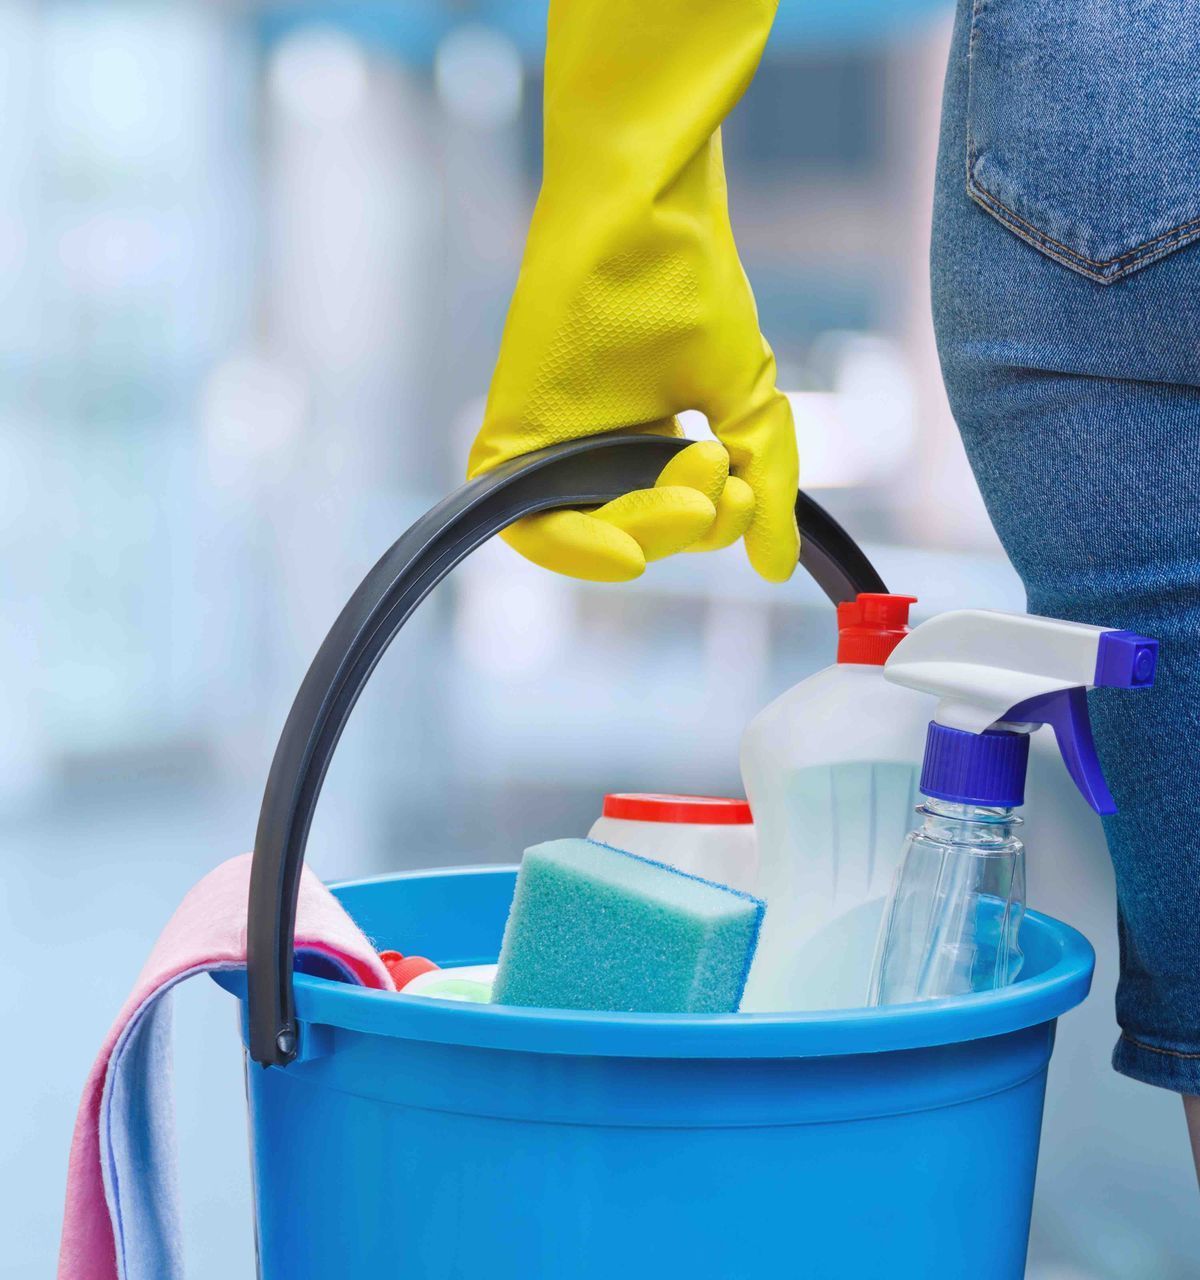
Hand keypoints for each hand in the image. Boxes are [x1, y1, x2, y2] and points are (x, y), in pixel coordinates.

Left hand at [467, 0, 798, 583]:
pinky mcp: (510, 443)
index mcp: (645, 442)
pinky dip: (574, 552)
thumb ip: (766, 483)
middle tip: (715, 465)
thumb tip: (777, 565)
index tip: (734, 473)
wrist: (643, 212)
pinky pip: (531, 532)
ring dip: (648, 534)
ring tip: (690, 498)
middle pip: (638, 536)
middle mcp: (594, 451)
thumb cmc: (691, 284)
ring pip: (590, 540)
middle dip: (686, 524)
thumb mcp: (747, 399)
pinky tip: (624, 554)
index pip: (677, 522)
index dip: (712, 521)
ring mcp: (550, 448)